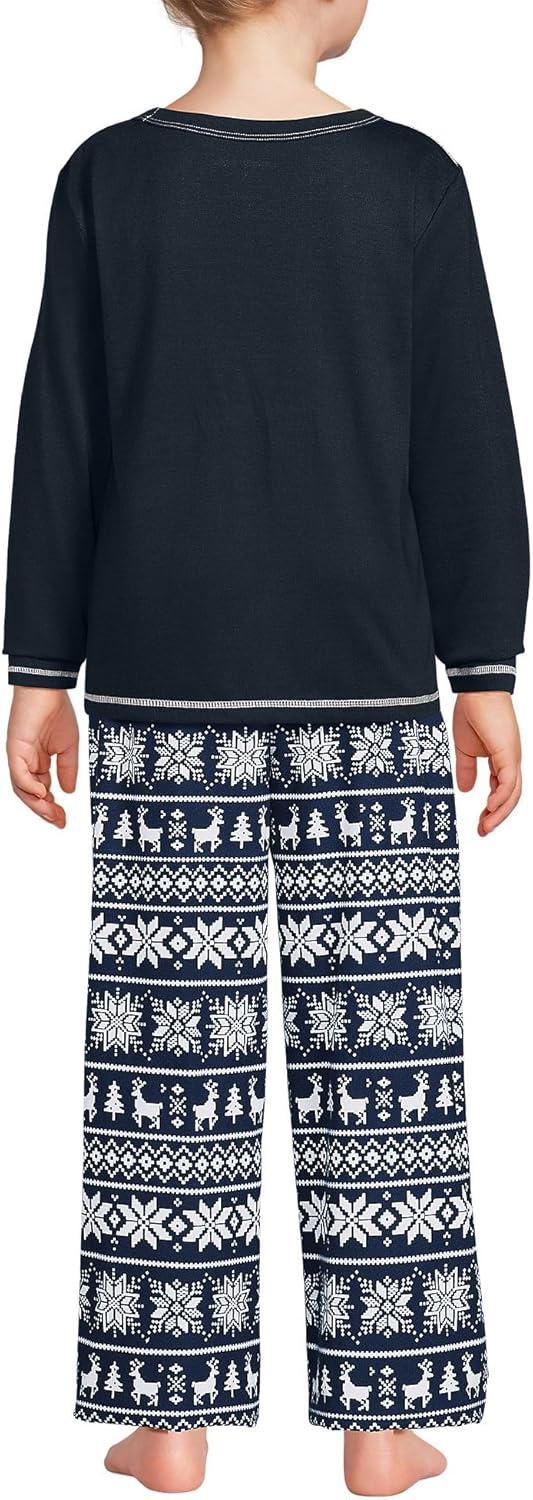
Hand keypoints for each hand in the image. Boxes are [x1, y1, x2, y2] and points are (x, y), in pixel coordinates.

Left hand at [7, 687, 78, 827]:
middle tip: (59, 822)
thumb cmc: (57, 711)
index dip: (52, 808)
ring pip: (22, 789)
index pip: (42, 791)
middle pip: (30, 795)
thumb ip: (68, 770)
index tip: (64, 820)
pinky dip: (29, 787)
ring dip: (37, 804)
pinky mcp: (14, 750)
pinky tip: (43, 793)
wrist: (49, 688)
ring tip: (52, 813)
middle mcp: (26, 762)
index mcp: (38, 761)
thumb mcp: (69, 747)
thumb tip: (69, 791)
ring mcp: (19, 757)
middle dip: (45, 811)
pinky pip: (19, 775)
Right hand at [452, 692, 521, 835]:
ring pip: (512, 793)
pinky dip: (501, 798)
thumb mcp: (464, 748)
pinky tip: (490, 808)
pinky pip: (508, 782)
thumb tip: (467, 790)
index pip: (502, 791)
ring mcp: (512, 757)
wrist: (476, 690)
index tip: (480, 823)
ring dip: (499, 813)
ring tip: (485, 827)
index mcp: (502, 760)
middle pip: (510, 797)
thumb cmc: (471, 712)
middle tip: (482, 831)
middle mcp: (511, 761)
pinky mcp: (509, 753)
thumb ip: (467, 770)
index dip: (492, 809)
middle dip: (497, 817)